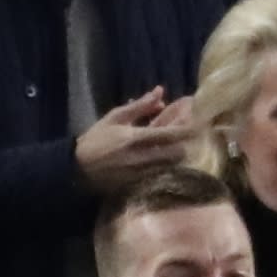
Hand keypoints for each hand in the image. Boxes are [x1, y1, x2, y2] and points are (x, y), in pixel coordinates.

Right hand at [74, 90, 197, 195]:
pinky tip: (170, 162)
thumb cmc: (96, 140)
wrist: (76, 170)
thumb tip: (161, 92)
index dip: (189, 128)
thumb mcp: (115, 118)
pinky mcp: (137, 185)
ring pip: (171, 166)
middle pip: (177, 152)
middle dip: (188, 144)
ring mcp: (141, 174)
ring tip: (185, 147)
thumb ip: (140, 106)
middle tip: (195, 136)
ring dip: (179, 156)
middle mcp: (142, 157)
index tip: (200, 121)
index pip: (172, 133)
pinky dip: (168, 167)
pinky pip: (160, 175)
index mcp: (136, 138)